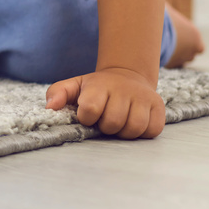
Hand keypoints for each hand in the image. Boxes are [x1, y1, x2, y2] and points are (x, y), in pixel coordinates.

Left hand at [45, 66, 165, 138]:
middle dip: (105, 127)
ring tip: (119, 123)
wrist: (127, 76)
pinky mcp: (158, 107)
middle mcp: (124, 89)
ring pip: (134, 128)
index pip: (90, 109)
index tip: (88, 115)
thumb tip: (50, 107)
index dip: (87, 118)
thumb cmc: (96, 88)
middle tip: (105, 119)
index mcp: (100, 85)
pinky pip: (152, 130)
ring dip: (124, 132)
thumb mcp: (74, 85)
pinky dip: (142, 133)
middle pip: (113, 123)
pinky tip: (134, 122)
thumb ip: (58, 93)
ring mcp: (143, 98)